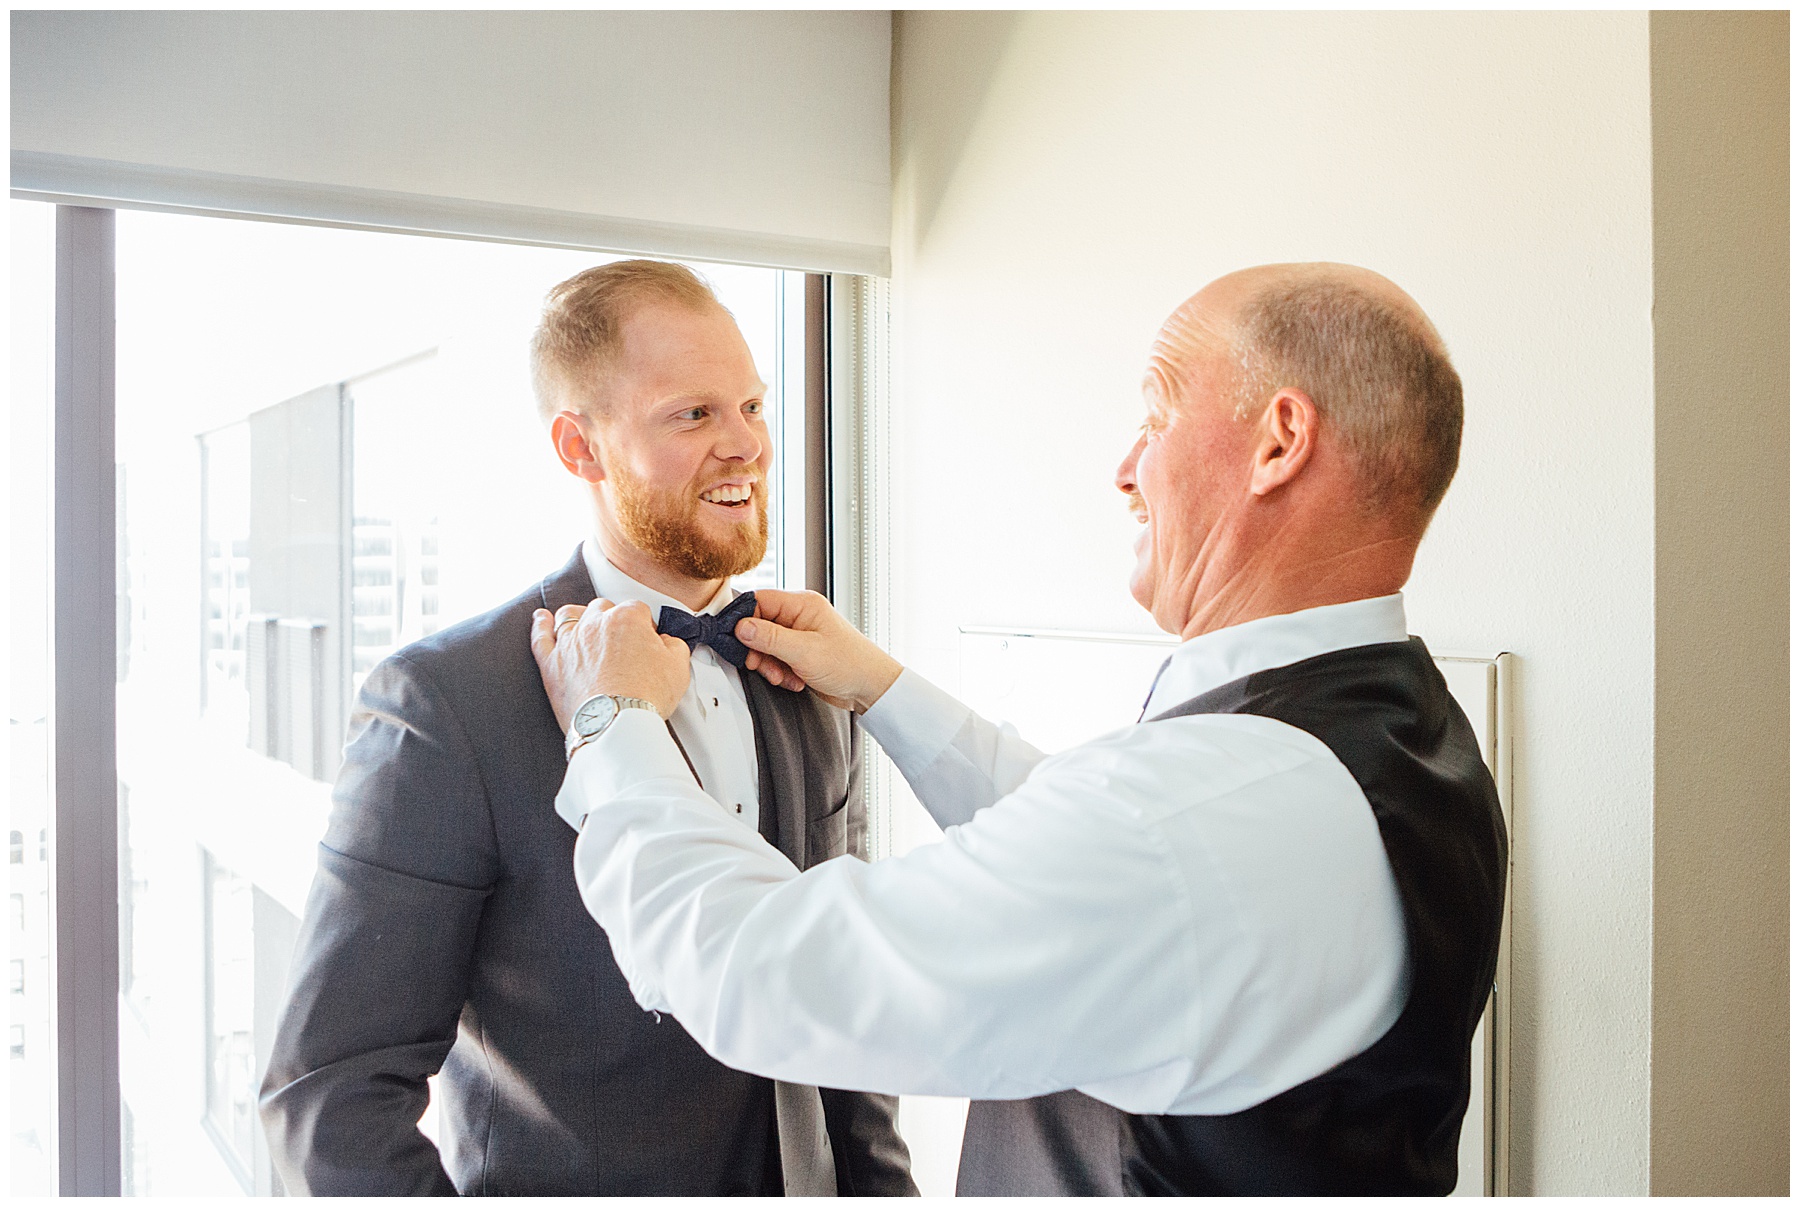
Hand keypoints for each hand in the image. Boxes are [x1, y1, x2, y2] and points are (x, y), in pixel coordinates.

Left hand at [530, 599, 691, 730]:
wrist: (615, 724)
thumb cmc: (644, 697)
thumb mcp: (678, 668)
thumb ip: (675, 646)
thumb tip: (669, 642)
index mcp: (627, 618)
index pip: (637, 609)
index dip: (644, 625)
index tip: (647, 640)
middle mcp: (595, 624)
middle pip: (602, 608)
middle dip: (612, 618)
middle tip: (620, 638)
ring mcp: (570, 642)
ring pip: (569, 615)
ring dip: (577, 615)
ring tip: (583, 622)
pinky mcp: (552, 663)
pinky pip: (540, 636)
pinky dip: (540, 625)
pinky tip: (541, 619)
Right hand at [734, 589, 902, 713]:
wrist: (871, 688)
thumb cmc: (849, 664)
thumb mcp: (804, 651)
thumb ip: (769, 638)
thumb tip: (740, 626)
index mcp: (802, 604)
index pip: (759, 600)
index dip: (742, 619)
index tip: (735, 640)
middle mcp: (800, 615)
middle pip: (759, 625)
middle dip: (757, 649)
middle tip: (760, 665)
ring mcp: (800, 634)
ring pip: (766, 645)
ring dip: (769, 664)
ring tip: (783, 676)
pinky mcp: (802, 652)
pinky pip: (777, 659)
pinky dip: (780, 672)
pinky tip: (793, 680)